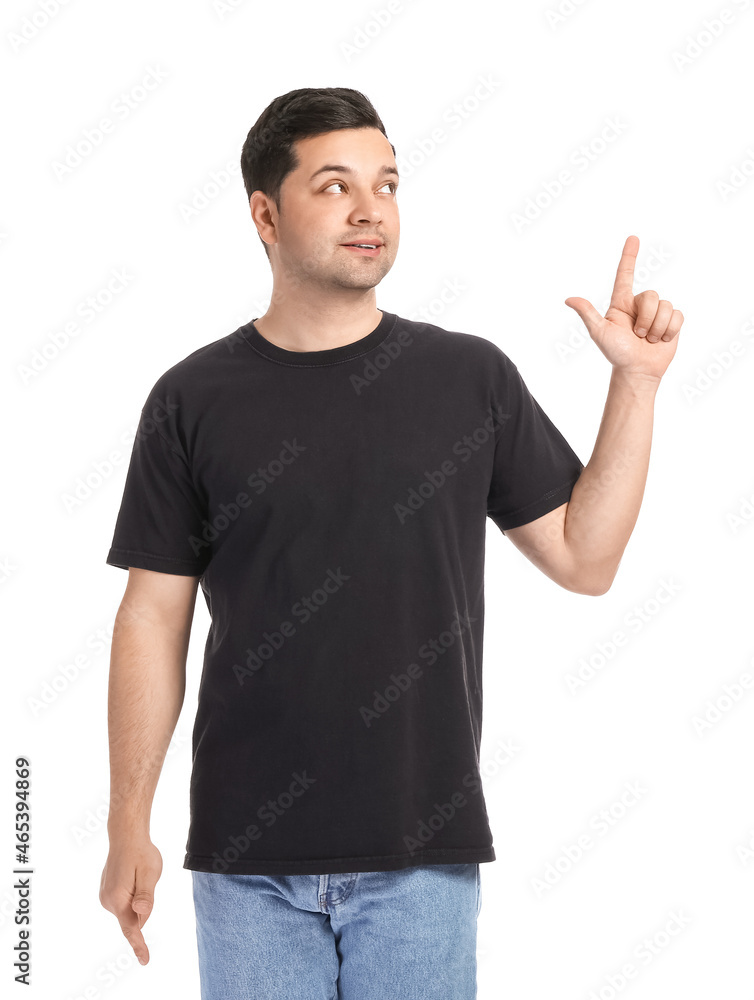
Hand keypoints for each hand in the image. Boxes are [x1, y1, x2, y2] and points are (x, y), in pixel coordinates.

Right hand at [99, 836, 162, 965]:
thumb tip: (141, 913)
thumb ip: (146, 894)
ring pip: (129, 910)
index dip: (139, 945)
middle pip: (133, 918)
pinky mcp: (106, 892)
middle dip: (144, 907)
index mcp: (118, 900)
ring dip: (138, 899)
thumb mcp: (150, 872)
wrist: (126, 836)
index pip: (131, 929)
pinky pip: (124, 902)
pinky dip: (132, 895)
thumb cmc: (141, 853)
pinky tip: (132, 877)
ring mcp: (105, 897)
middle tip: (146, 879)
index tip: (145, 961)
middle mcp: (108, 901)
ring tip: (138, 875)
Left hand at [564, 235, 683, 381]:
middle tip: (637, 335)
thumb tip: (569, 299)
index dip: (629, 256)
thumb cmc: (616, 353)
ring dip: (657, 327)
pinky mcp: (672, 322)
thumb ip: (588, 314)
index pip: (625, 275)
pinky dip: (669, 331)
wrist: (637, 371)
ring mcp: (657, 313)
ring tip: (648, 339)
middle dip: (646, 319)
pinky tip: (661, 340)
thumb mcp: (600, 333)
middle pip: (652, 296)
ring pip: (666, 306)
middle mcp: (640, 305)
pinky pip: (678, 316)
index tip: (633, 238)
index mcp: (622, 303)